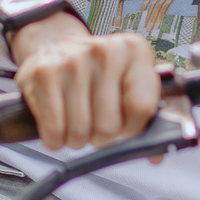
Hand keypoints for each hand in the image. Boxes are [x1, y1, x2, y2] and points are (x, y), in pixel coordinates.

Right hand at [10, 13, 161, 150]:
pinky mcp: (43, 74)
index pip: (142, 108)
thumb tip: (156, 155)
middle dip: (101, 136)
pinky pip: (54, 131)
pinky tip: (59, 122)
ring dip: (77, 138)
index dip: (132, 128)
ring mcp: (72, 61)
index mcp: (134, 51)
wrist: (55, 45)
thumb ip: (147, 115)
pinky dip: (55, 138)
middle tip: (95, 122)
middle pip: (109, 127)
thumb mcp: (128, 80)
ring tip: (76, 119)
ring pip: (80, 133)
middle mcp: (105, 52)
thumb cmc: (97, 70)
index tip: (125, 126)